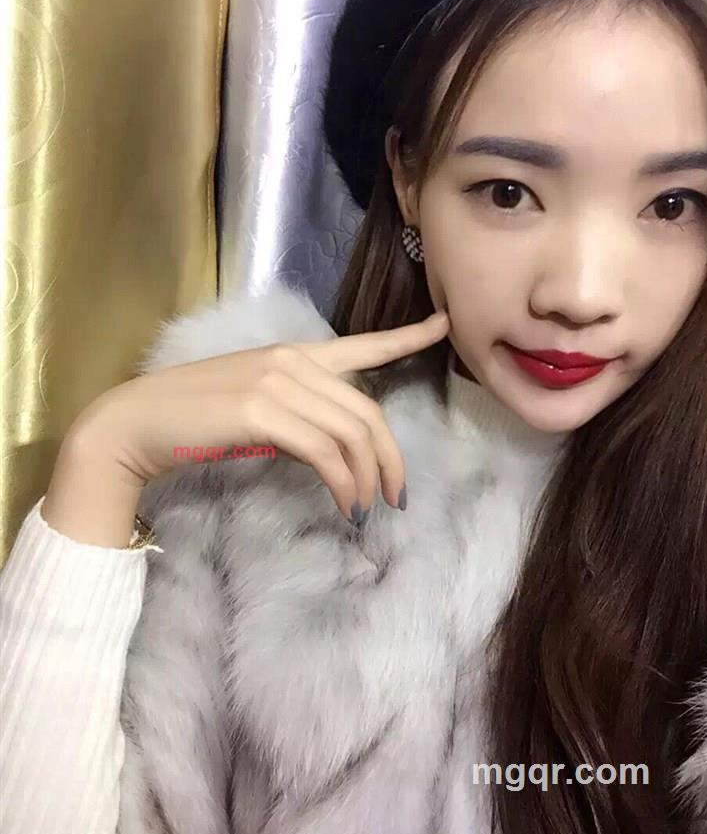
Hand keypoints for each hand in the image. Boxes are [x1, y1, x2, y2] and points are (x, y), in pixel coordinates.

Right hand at [75, 307, 450, 521]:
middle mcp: (291, 361)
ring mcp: (275, 383)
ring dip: (367, 478)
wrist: (136, 424)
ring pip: (351, 432)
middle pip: (366, 410)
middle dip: (391, 457)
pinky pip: (324, 452)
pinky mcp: (260, 411)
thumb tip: (334, 449)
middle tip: (397, 496)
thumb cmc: (193, 420)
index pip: (361, 344)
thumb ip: (298, 414)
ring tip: (365, 509)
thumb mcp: (256, 408)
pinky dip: (342, 483)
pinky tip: (344, 505)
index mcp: (293, 355)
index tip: (443, 324)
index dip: (407, 336)